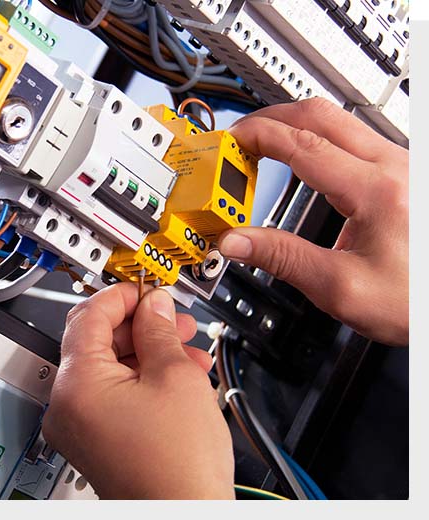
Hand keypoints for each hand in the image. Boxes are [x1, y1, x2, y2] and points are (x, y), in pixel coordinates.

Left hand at [42, 283, 234, 498]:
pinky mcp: (99, 438)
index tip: (147, 289)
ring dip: (150, 351)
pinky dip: (145, 377)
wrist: (187, 518)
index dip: (123, 295)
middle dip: (142, 324)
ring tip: (186, 347)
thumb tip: (154, 304)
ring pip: (113, 367)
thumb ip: (159, 329)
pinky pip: (117, 392)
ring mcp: (81, 425)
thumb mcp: (175, 376)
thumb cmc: (179, 465)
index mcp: (78, 385)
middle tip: (173, 318)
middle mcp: (69, 406)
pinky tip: (180, 374)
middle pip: (100, 340)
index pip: (90, 316)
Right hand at [219, 98, 407, 345]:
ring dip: (293, 127)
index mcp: (377, 192)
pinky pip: (351, 139)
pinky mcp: (399, 174)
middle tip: (241, 137)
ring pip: (337, 122)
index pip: (303, 145)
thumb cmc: (413, 300)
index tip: (231, 140)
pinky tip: (299, 158)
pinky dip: (314, 139)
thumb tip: (237, 241)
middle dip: (272, 119)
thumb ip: (282, 258)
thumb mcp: (340, 288)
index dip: (259, 137)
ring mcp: (400, 166)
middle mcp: (394, 167)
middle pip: (320, 115)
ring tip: (263, 147)